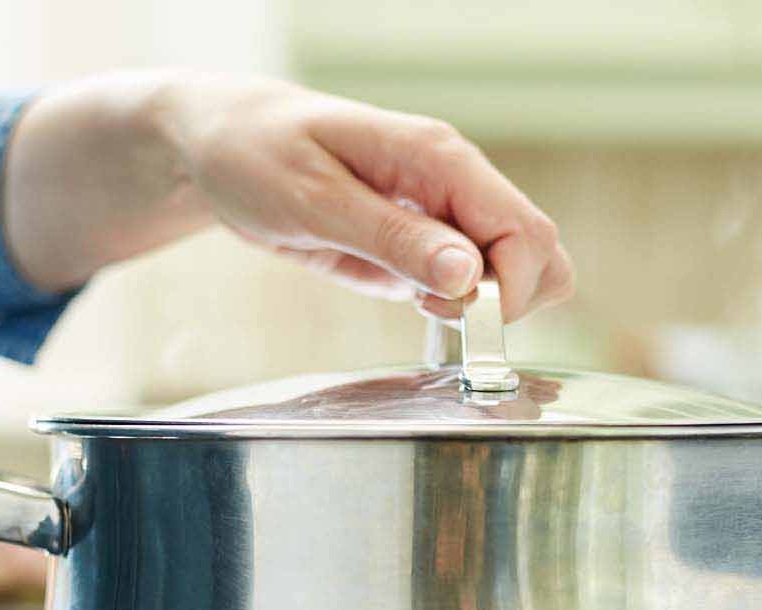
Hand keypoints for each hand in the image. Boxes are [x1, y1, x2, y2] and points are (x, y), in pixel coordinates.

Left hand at [154, 75, 572, 320]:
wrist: (220, 142)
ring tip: (418, 301)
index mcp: (439, 159)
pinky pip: (475, 280)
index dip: (505, 292)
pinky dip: (459, 304)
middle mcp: (456, 182)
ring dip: (487, 305)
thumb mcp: (313, 200)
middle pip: (541, 254)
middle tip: (433, 311)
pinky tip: (407, 295)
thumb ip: (395, 238)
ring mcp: (446, 212)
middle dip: (506, 301)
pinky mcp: (427, 240)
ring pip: (519, 269)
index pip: (526, 234)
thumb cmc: (255, 154)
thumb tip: (470, 276)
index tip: (450, 314)